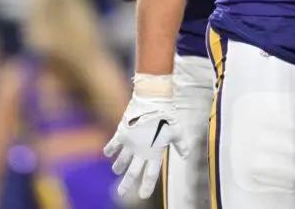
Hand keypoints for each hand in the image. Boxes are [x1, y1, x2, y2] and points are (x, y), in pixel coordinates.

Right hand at [104, 75, 186, 199]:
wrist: (153, 99)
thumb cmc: (167, 114)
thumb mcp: (177, 130)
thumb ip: (180, 144)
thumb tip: (186, 155)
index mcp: (155, 152)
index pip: (151, 174)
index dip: (147, 186)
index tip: (143, 196)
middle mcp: (141, 151)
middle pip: (132, 173)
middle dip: (126, 185)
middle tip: (121, 193)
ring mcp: (129, 143)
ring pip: (120, 162)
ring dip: (118, 167)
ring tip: (117, 170)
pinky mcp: (121, 134)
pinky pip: (112, 146)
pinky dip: (109, 151)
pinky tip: (108, 153)